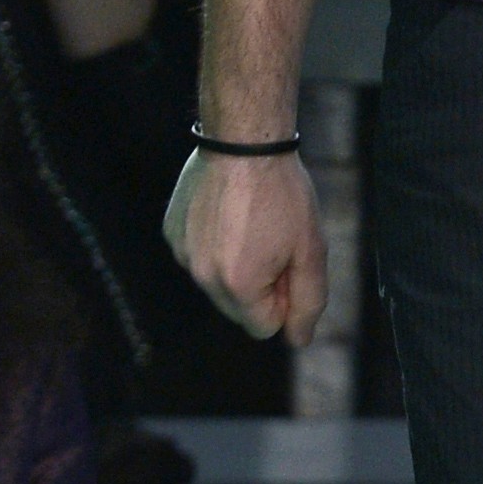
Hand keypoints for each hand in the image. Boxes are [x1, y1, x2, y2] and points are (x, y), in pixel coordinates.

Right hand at [164, 147, 327, 345]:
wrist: (245, 142)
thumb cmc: (284, 195)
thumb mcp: (311, 251)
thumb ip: (308, 303)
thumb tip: (298, 340)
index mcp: (237, 285)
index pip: (264, 327)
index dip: (285, 299)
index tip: (290, 262)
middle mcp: (201, 276)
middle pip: (238, 309)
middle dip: (261, 286)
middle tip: (275, 241)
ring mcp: (181, 253)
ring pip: (217, 284)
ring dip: (237, 266)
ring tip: (251, 224)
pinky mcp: (171, 232)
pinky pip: (198, 257)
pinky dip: (214, 245)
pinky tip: (228, 214)